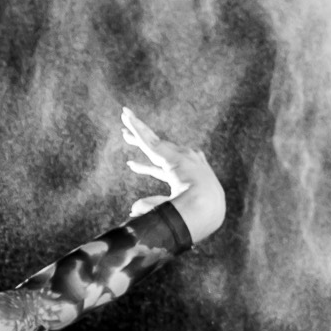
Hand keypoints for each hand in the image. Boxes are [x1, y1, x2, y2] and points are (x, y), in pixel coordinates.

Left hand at [121, 106, 223, 242]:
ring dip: (136, 129)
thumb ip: (152, 207)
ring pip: (149, 139)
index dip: (145, 167)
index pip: (159, 170)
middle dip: (141, 141)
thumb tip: (132, 209)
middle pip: (155, 150)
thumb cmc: (193, 214)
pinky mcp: (165, 151)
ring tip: (124, 117)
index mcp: (184, 176)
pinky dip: (136, 127)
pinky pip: (146, 139)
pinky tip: (126, 116)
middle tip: (126, 135)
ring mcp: (176, 154)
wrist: (205, 205)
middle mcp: (182, 160)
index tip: (131, 165)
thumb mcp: (170, 211)